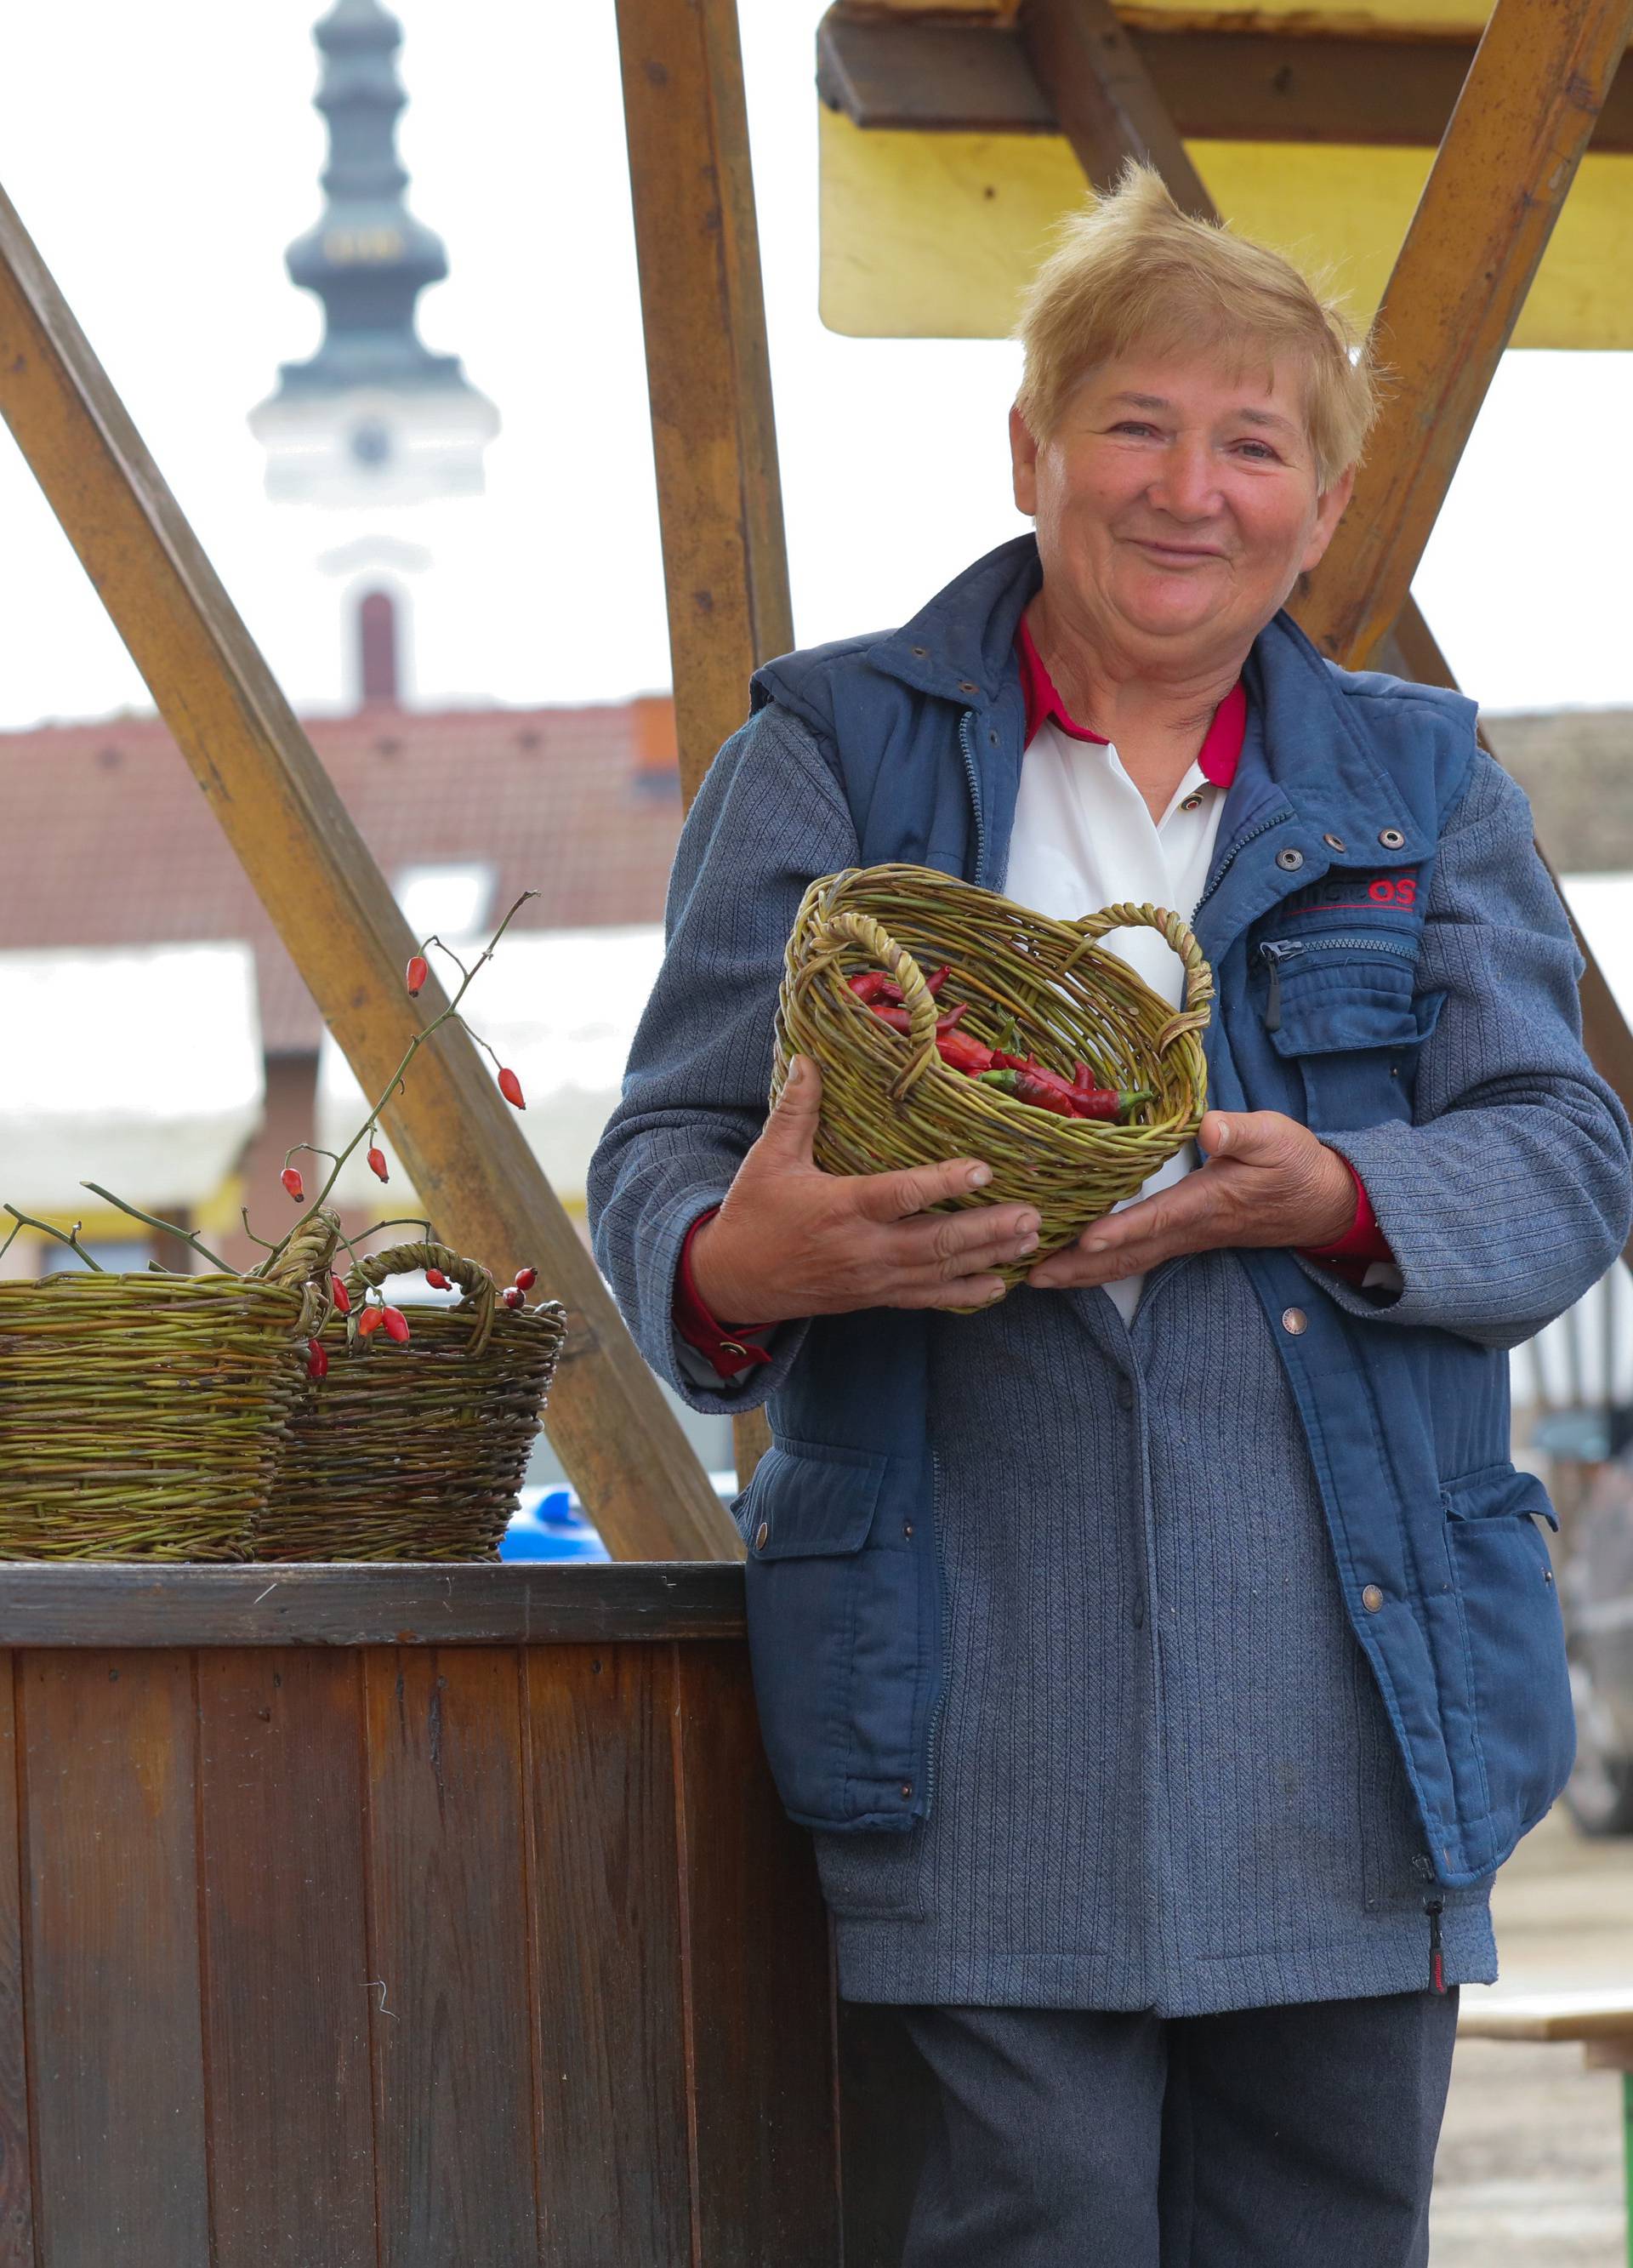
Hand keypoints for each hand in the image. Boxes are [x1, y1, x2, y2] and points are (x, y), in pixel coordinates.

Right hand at [688, 1056, 1042, 1322]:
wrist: (733, 1281)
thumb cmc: (753, 1214)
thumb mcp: (769, 1158)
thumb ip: (796, 1109)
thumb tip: (807, 1058)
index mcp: (841, 1207)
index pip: (901, 1195)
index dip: (945, 1183)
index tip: (984, 1169)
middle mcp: (864, 1248)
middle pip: (936, 1241)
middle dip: (988, 1230)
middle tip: (1031, 1216)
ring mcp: (874, 1278)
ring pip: (940, 1272)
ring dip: (988, 1258)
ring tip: (1030, 1242)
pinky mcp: (875, 1297)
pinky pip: (927, 1299)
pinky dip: (964, 1294)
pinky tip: (997, 1286)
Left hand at [1026, 1109, 1356, 1291]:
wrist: (1321, 1202)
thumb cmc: (1296, 1164)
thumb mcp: (1275, 1137)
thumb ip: (1242, 1132)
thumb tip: (1211, 1127)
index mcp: (1207, 1202)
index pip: (1157, 1219)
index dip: (1122, 1230)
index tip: (1086, 1239)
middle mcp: (1190, 1228)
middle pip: (1129, 1254)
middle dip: (1080, 1267)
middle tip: (1032, 1274)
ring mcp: (1185, 1238)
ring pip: (1129, 1262)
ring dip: (1083, 1273)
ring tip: (1037, 1277)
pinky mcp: (1183, 1237)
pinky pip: (1136, 1257)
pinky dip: (1100, 1265)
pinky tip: (1073, 1263)